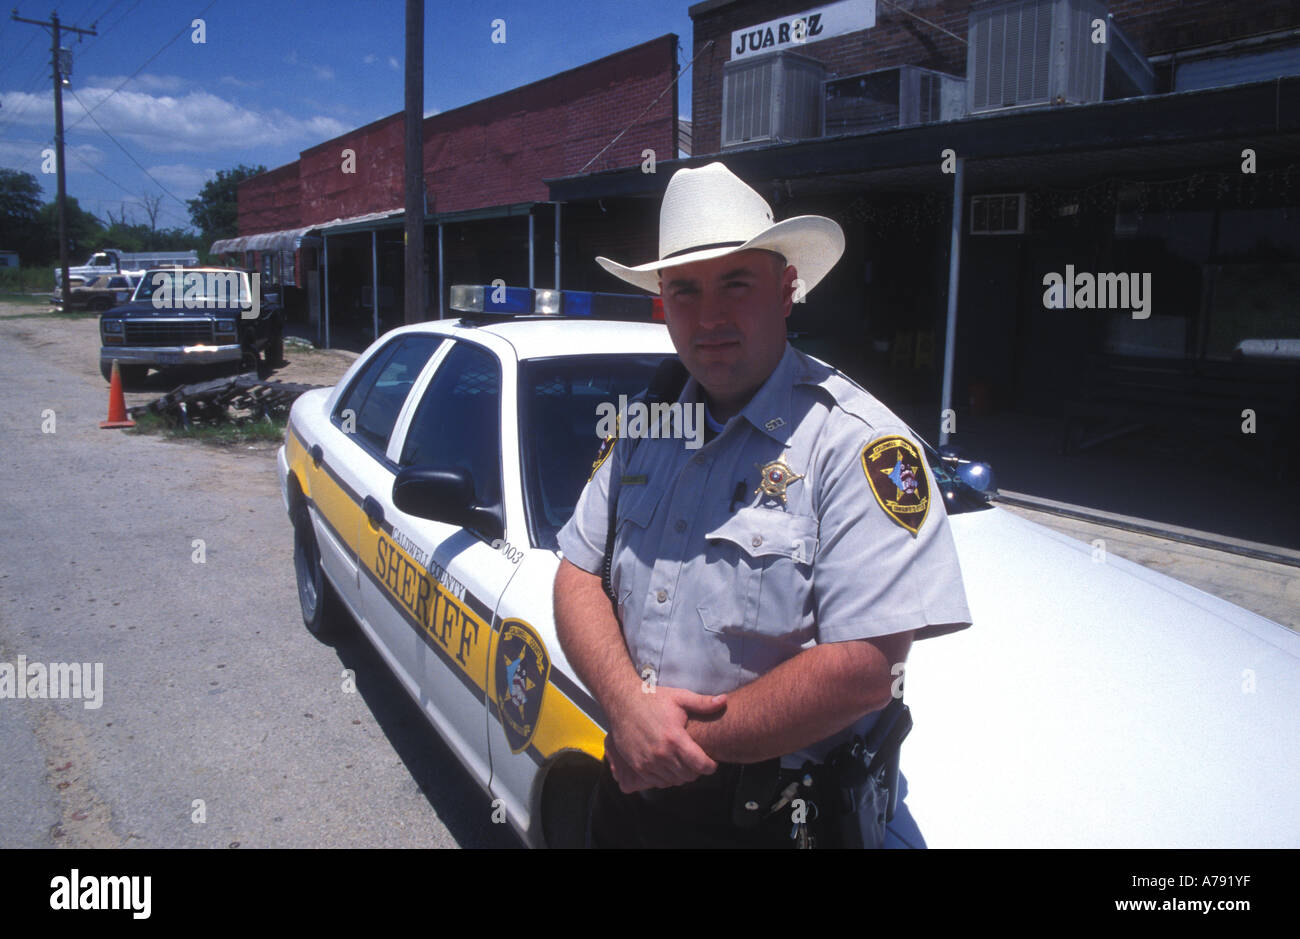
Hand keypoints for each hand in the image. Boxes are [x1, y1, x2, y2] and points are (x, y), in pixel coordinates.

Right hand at [604, 686, 726, 792]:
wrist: (623, 702)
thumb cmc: (653, 698)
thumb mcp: (680, 697)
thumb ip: (703, 702)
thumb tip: (725, 700)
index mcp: (675, 738)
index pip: (700, 765)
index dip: (710, 767)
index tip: (712, 763)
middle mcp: (661, 754)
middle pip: (688, 775)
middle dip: (697, 771)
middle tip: (697, 762)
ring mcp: (648, 762)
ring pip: (674, 781)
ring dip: (682, 775)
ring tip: (684, 764)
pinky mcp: (637, 766)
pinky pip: (658, 782)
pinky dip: (666, 778)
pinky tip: (669, 766)